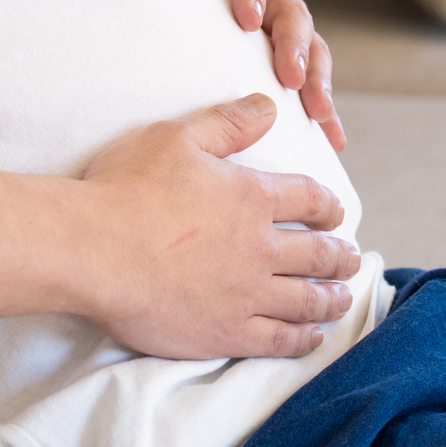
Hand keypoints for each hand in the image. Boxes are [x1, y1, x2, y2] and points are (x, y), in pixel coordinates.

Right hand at [78, 93, 357, 358]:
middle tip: (351, 258)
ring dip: (331, 297)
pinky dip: (303, 337)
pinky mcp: (227, 332)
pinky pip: (280, 339)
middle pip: (319, 254)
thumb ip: (228, 124)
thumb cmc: (127, 189)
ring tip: (342, 297)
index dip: (328, 205)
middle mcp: (260, 247)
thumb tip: (268, 106)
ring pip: (308, 299)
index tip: (336, 213)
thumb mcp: (176, 138)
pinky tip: (312, 336)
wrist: (94, 250)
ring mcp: (247, 294)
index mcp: (252, 197)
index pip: (309, 199)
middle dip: (340, 255)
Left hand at [142, 0, 343, 150]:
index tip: (247, 21)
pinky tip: (332, 139)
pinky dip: (323, 110)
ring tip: (318, 113)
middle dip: (294, 46)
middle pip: (291, 12)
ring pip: (310, 49)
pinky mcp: (283, 54)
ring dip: (317, 80)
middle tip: (290, 77)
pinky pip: (309, 81)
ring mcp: (281, 23)